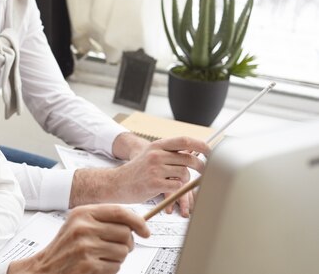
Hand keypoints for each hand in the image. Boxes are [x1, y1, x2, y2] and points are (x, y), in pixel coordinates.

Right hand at [8, 204, 149, 273]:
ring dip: (117, 257)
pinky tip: (96, 266)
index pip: (119, 211)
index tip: (145, 230)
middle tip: (116, 247)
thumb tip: (135, 221)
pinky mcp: (88, 264)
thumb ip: (103, 219)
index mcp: (82, 213)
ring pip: (123, 251)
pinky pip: (116, 266)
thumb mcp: (80, 224)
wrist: (45, 267)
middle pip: (125, 232)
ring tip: (101, 257)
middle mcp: (83, 227)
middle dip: (127, 243)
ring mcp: (85, 246)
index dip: (137, 221)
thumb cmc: (65, 247)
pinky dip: (110, 269)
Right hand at [69, 135, 209, 215]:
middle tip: (205, 172)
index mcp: (157, 145)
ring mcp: (155, 168)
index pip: (184, 141)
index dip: (201, 145)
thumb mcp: (151, 155)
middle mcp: (156, 154)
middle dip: (201, 167)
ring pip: (184, 174)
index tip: (211, 151)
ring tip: (172, 181)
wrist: (118, 183)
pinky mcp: (154, 183)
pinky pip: (177, 186)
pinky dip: (176, 189)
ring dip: (184, 180)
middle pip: (189, 159)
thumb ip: (170, 153)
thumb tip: (196, 153)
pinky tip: (165, 188)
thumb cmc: (137, 171)